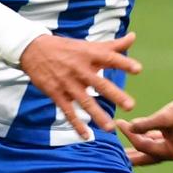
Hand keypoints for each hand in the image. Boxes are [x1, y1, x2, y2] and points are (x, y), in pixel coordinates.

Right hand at [18, 32, 140, 140]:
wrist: (33, 50)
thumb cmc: (67, 48)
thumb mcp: (89, 45)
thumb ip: (113, 45)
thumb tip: (134, 37)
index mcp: (89, 55)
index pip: (109, 58)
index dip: (123, 63)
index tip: (138, 69)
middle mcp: (80, 69)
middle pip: (100, 83)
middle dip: (115, 95)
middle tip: (130, 105)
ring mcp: (68, 83)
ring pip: (84, 101)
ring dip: (97, 115)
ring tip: (110, 128)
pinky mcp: (56, 93)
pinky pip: (68, 111)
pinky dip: (76, 124)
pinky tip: (86, 135)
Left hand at [118, 92, 172, 167]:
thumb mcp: (164, 117)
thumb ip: (145, 124)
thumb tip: (129, 127)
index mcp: (171, 152)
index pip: (144, 146)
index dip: (130, 135)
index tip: (119, 123)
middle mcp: (172, 153)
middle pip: (146, 157)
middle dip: (130, 157)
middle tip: (113, 160)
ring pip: (150, 149)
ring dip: (137, 146)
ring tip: (122, 150)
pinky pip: (156, 141)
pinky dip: (146, 137)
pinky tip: (137, 132)